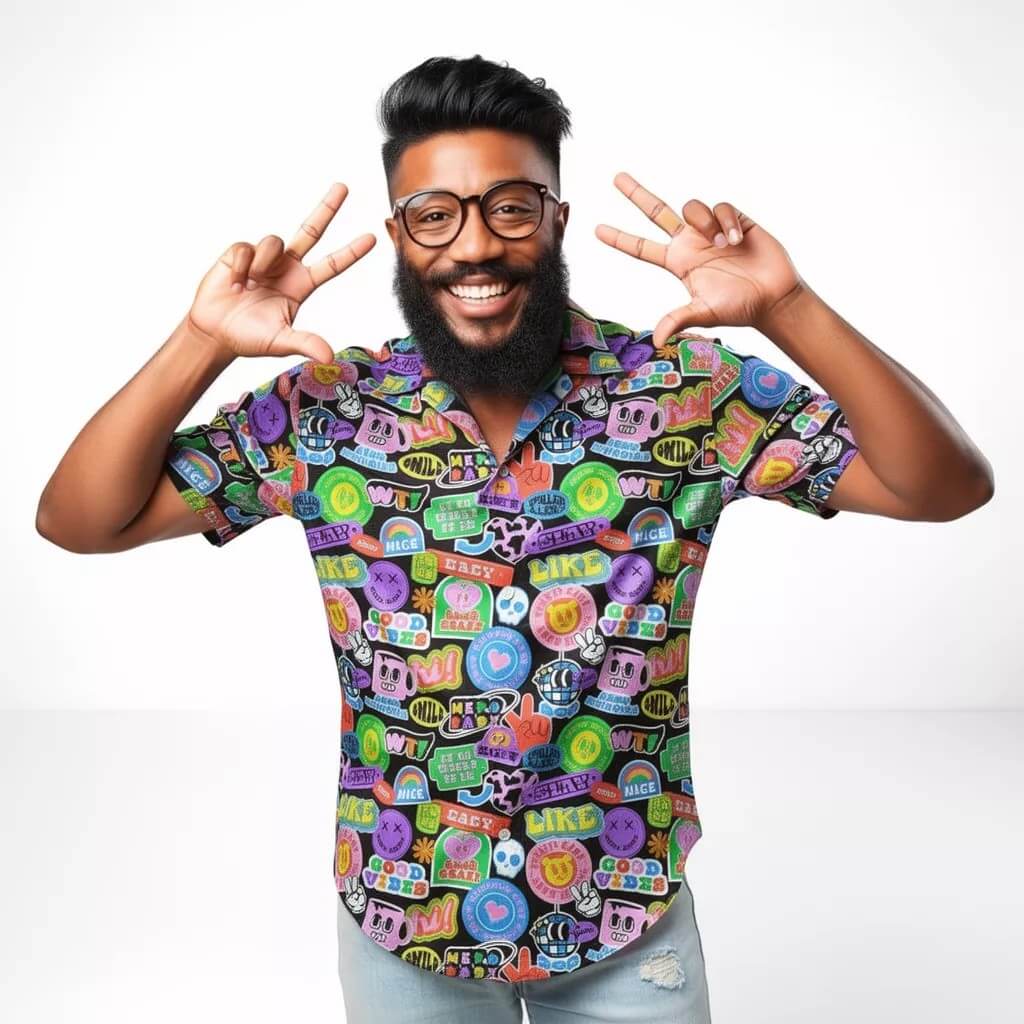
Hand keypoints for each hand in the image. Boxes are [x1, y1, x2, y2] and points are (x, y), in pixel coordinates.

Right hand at [187, 182, 375, 364]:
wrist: (215, 332)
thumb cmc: (250, 338)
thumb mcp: (281, 342)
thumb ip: (304, 343)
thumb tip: (329, 357)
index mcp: (302, 285)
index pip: (333, 265)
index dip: (351, 252)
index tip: (372, 238)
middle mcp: (287, 267)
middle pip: (312, 230)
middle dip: (327, 208)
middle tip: (344, 187)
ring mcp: (264, 258)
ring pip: (274, 241)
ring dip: (263, 263)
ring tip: (250, 284)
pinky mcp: (240, 252)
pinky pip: (246, 247)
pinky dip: (241, 266)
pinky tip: (235, 281)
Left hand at [595, 172, 804, 346]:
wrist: (773, 297)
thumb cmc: (739, 308)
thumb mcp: (705, 313)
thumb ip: (679, 319)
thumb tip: (657, 340)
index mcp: (678, 262)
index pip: (642, 248)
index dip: (620, 239)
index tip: (596, 230)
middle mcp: (690, 243)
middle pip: (657, 212)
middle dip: (637, 194)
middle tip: (616, 178)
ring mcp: (711, 229)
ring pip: (692, 207)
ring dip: (704, 222)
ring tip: (723, 245)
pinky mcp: (734, 219)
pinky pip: (721, 206)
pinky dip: (726, 221)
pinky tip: (737, 239)